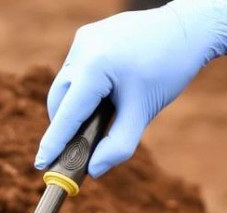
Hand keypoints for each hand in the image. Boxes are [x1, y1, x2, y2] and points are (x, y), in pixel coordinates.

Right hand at [34, 0, 226, 177]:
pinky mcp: (87, 35)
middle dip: (67, 125)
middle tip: (80, 147)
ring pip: (67, 84)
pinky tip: (106, 94)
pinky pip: (77, 69)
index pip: (67, 113)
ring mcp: (83, 39)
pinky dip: (84, 88)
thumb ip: (119, 144)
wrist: (185, 30)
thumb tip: (95, 169)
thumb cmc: (168, 69)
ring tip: (101, 116)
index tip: (41, 164)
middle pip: (60, 99)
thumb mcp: (143, 111)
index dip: (54, 142)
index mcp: (95, 67)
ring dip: (76, 105)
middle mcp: (82, 49)